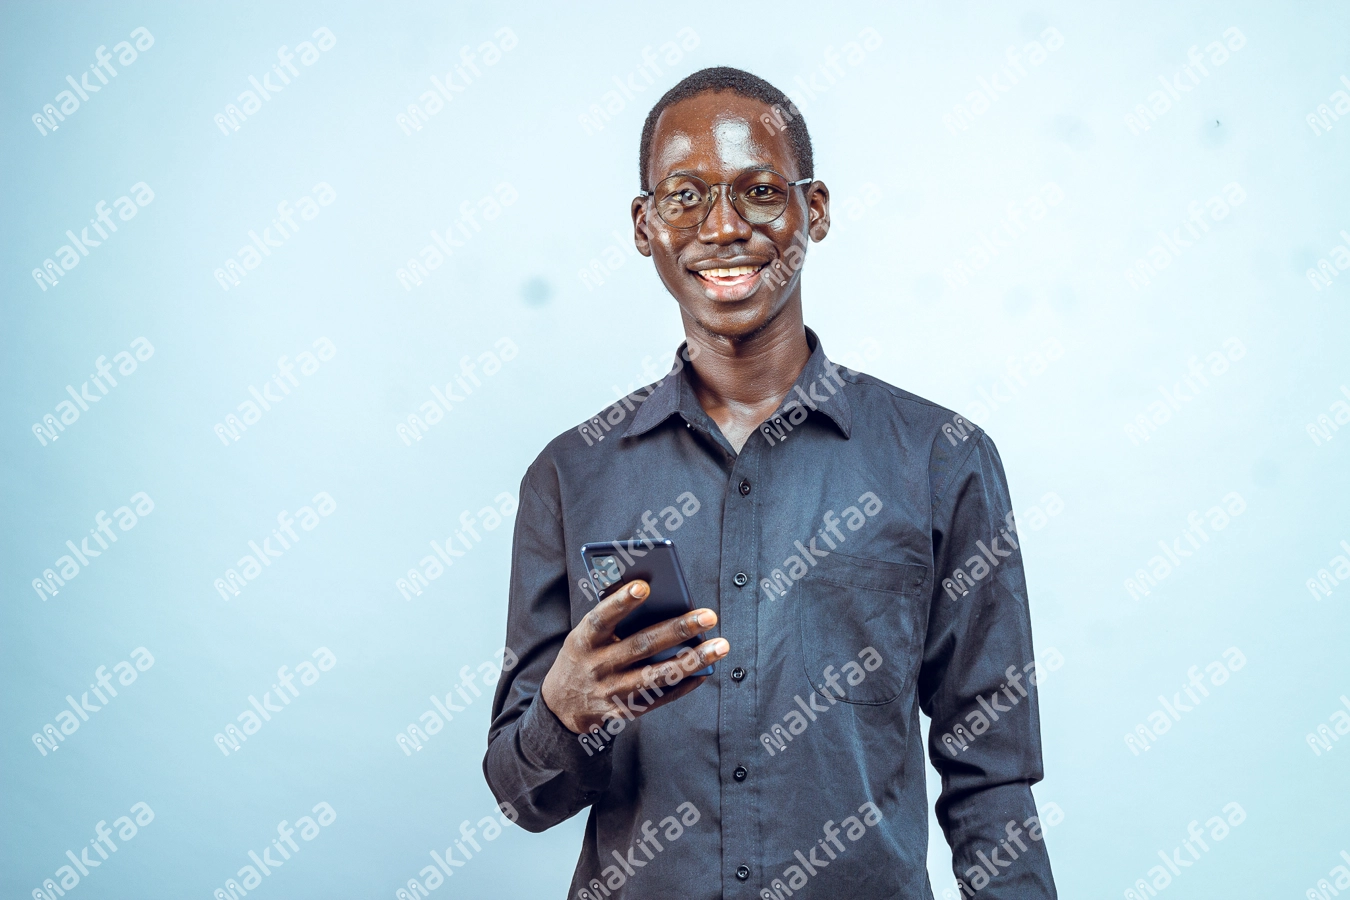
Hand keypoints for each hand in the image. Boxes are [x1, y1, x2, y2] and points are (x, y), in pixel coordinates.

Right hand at [540, 579, 728, 734]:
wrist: (561, 705)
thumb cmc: (585, 655)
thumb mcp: (586, 635)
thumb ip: (614, 620)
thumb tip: (658, 599)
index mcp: (583, 639)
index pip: (602, 618)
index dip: (621, 603)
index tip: (644, 586)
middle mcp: (597, 666)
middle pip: (642, 646)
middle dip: (678, 629)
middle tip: (709, 615)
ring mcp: (610, 691)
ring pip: (657, 676)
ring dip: (692, 661)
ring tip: (720, 646)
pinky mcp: (623, 711)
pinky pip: (659, 698)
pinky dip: (684, 685)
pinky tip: (705, 672)